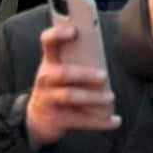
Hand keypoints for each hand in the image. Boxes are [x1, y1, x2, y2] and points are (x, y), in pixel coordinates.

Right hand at [24, 20, 118, 147]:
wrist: (36, 119)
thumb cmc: (54, 88)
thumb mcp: (57, 73)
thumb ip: (74, 64)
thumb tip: (102, 62)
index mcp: (48, 62)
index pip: (47, 42)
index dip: (58, 34)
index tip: (75, 31)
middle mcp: (45, 78)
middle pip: (64, 73)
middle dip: (85, 74)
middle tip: (104, 75)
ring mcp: (49, 99)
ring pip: (71, 96)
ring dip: (93, 98)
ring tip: (111, 97)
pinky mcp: (56, 119)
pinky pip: (81, 120)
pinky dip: (101, 122)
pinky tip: (116, 120)